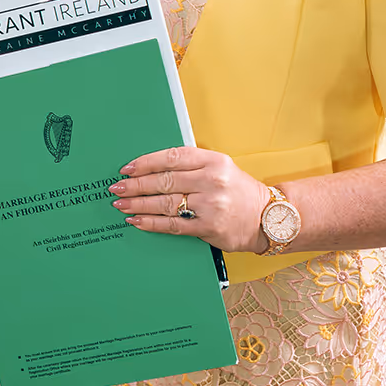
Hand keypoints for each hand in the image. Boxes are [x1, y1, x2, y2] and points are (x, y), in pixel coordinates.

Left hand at [108, 146, 270, 253]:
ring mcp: (210, 205)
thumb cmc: (239, 191)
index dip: (146, 162)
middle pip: (164, 181)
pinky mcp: (208, 227)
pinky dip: (151, 222)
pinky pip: (173, 224)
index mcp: (214, 161)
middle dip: (136, 184)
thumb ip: (191, 165)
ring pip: (165, 203)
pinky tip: (137, 220)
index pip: (172, 157)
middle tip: (117, 188)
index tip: (128, 167)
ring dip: (138, 204)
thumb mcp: (221, 167)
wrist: (267, 217)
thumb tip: (152, 169)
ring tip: (121, 204)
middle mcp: (212, 180)